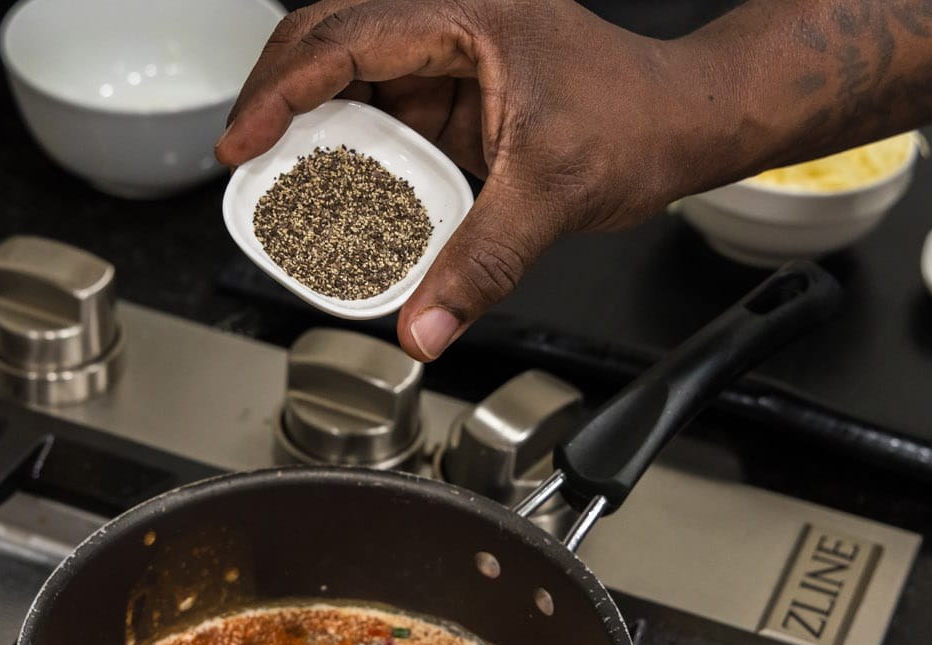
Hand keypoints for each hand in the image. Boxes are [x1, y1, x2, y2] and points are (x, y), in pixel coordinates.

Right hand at [216, 0, 700, 360]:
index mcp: (466, 14)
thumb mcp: (552, 194)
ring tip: (280, 185)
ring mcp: (448, 58)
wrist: (687, 120)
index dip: (278, 91)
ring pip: (348, 77)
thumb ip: (481, 264)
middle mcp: (449, 23)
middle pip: (327, 39)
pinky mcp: (454, 94)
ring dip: (310, 128)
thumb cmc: (640, 118)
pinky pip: (381, 116)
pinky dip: (351, 155)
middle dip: (276, 97)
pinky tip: (337, 196)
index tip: (243, 144)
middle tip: (243, 160)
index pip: (343, 38)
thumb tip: (424, 326)